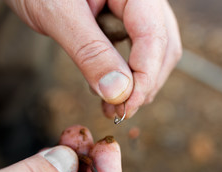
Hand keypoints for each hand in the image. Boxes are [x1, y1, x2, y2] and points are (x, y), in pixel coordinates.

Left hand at [5, 0, 181, 118]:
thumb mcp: (58, 15)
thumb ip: (90, 51)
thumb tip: (118, 93)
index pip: (153, 36)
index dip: (145, 77)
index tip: (126, 107)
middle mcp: (143, 0)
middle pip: (162, 48)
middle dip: (144, 84)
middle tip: (120, 112)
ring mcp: (137, 11)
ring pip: (154, 54)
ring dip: (137, 85)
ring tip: (111, 106)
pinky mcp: (125, 23)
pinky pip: (136, 53)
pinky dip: (125, 77)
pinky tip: (108, 91)